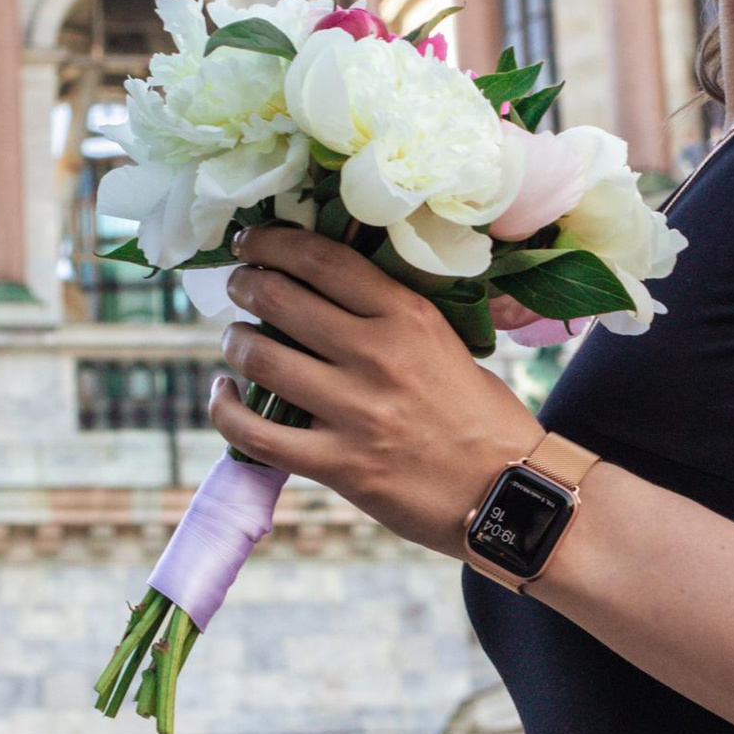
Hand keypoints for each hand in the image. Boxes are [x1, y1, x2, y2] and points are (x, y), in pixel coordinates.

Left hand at [210, 227, 535, 555]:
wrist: (508, 491)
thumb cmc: (479, 415)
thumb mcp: (445, 342)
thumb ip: (390, 317)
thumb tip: (322, 291)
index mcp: (408, 317)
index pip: (323, 260)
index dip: (273, 243)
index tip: (252, 242)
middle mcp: (378, 356)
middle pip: (281, 298)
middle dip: (246, 285)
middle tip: (240, 285)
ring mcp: (355, 411)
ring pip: (261, 358)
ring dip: (236, 341)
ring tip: (237, 339)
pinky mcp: (339, 465)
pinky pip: (256, 433)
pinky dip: (226, 409)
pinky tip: (225, 396)